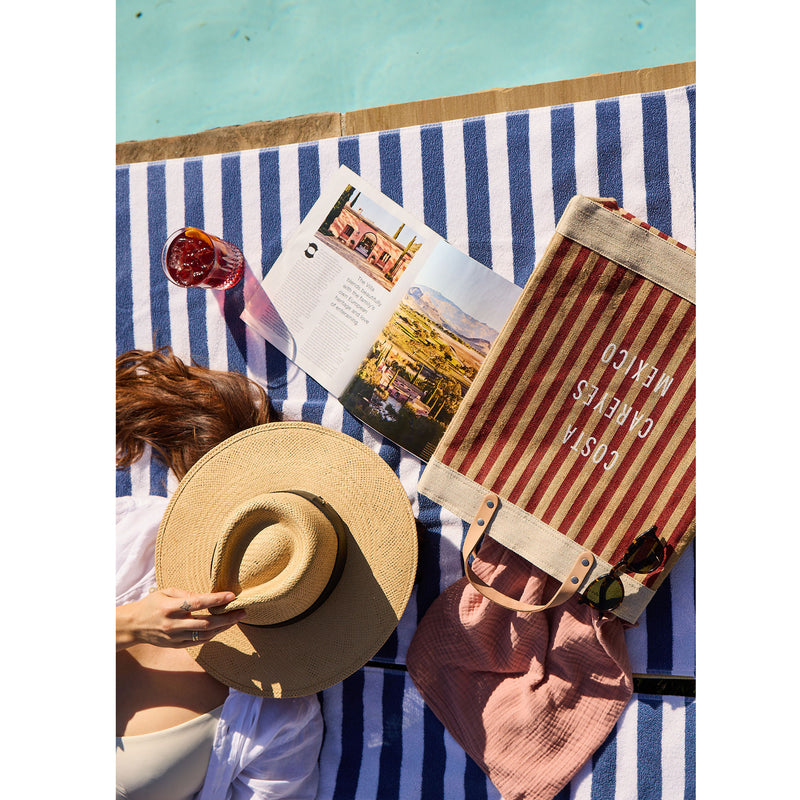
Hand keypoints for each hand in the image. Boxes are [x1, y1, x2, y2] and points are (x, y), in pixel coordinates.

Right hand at [116, 587, 245, 650]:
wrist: (134, 625)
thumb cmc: (152, 604)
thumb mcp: (166, 592)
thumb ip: (186, 594)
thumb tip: (207, 596)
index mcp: (169, 607)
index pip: (197, 603)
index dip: (216, 600)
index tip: (232, 596)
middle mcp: (173, 624)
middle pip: (205, 623)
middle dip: (227, 618)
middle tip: (242, 612)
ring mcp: (174, 637)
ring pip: (204, 634)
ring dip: (223, 628)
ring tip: (236, 619)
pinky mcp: (176, 645)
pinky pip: (198, 642)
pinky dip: (212, 635)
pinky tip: (221, 628)